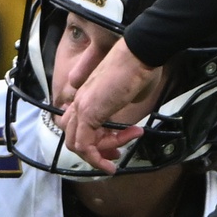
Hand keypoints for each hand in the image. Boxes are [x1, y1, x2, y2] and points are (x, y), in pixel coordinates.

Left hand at [58, 39, 161, 172]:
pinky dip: (96, 158)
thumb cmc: (141, 68)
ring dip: (100, 154)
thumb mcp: (130, 95)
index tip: (115, 146)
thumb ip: (123, 108)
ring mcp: (82, 105)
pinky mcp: (88, 112)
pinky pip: (85, 144)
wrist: (140, 54)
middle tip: (115, 157)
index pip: (78, 124)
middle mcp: (79, 100)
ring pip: (78, 143)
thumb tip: (128, 121)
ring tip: (122, 151)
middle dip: (95, 152)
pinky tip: (111, 163)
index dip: (95, 141)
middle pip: (75, 136)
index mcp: (87, 94)